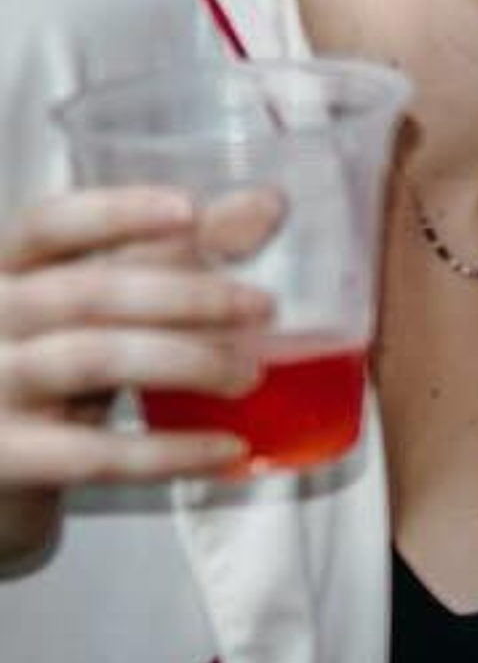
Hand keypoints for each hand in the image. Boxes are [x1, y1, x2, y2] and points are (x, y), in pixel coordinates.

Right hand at [3, 188, 274, 555]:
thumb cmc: (52, 365)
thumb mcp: (96, 306)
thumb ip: (170, 254)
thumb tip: (266, 204)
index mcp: (2, 270)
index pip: (48, 225)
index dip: (117, 214)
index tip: (191, 210)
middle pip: (88, 293)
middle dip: (188, 295)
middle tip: (263, 307)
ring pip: (93, 359)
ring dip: (187, 362)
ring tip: (250, 374)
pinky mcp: (3, 459)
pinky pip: (94, 453)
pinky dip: (170, 452)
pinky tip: (229, 449)